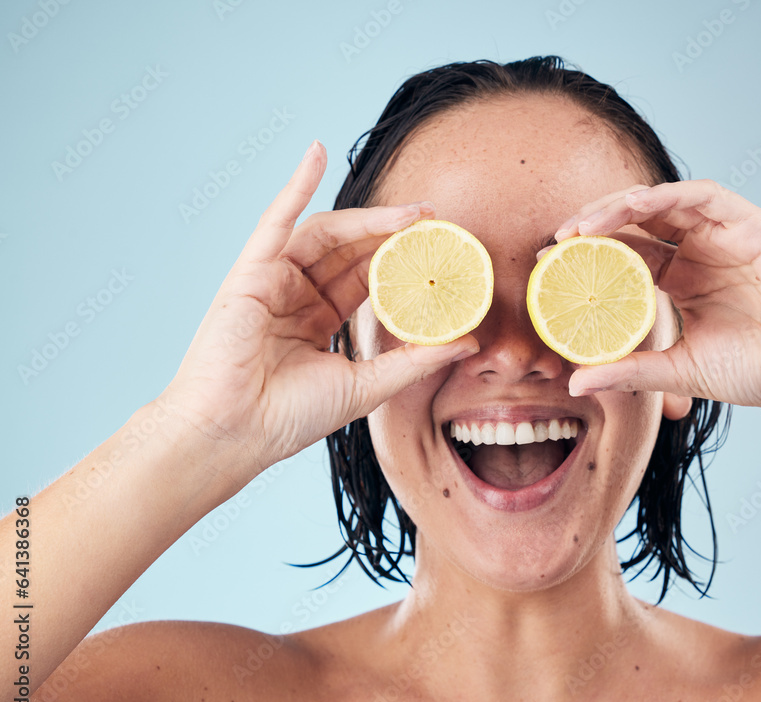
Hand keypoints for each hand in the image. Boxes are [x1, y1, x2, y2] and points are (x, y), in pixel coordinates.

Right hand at [163, 141, 477, 476]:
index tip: (440, 250)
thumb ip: (415, 360)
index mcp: (318, 321)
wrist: (236, 433)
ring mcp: (272, 281)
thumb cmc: (290, 418)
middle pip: (351, 251)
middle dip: (393, 234)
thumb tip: (468, 342)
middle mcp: (296, 296)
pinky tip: (315, 153)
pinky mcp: (250, 273)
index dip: (402, 262)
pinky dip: (295, 184)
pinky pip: (276, 220)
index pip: (367, 279)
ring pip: (326, 234)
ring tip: (412, 214)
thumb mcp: (367, 385)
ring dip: (369, 218)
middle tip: (435, 221)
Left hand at [555, 179, 760, 419]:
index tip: (547, 266)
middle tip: (555, 243)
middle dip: (593, 228)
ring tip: (581, 227)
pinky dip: (667, 195)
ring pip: (663, 204)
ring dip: (619, 207)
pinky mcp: (753, 225)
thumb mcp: (680, 370)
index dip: (588, 256)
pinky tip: (634, 205)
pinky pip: (704, 197)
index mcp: (683, 281)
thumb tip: (574, 383)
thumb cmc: (759, 370)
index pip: (626, 256)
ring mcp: (726, 236)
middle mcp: (700, 253)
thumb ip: (630, 369)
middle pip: (637, 224)